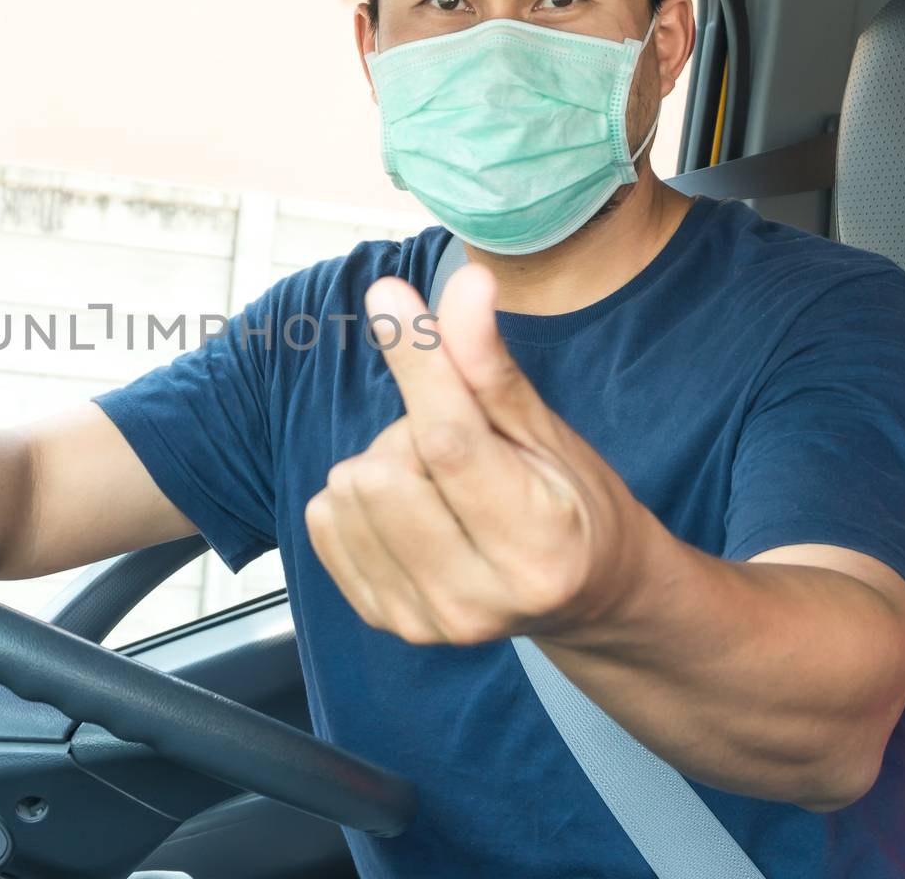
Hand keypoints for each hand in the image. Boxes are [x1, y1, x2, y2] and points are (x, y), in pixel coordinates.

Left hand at [304, 263, 658, 645]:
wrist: (582, 596)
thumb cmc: (572, 504)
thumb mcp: (546, 430)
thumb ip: (490, 364)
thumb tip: (464, 282)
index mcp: (537, 549)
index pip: (449, 443)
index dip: (416, 362)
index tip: (389, 298)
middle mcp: (476, 600)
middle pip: (383, 470)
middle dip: (410, 434)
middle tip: (458, 446)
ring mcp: (424, 621)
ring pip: (348, 490)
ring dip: (383, 466)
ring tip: (437, 483)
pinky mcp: (383, 621)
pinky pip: (322, 520)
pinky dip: (355, 499)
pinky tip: (406, 509)